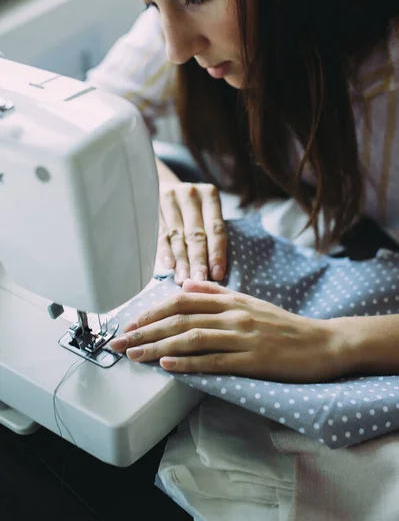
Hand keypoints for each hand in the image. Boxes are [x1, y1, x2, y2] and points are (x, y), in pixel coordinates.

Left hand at [109, 280, 345, 381]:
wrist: (322, 342)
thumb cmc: (283, 325)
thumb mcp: (250, 301)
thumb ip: (217, 292)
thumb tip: (186, 284)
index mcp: (231, 299)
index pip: (182, 301)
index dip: (152, 311)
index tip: (130, 322)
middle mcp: (233, 314)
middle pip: (180, 319)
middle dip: (145, 330)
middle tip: (119, 342)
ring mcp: (243, 337)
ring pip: (192, 338)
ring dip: (159, 347)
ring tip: (134, 354)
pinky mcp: (253, 360)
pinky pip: (215, 361)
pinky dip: (188, 363)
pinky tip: (168, 365)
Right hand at [156, 182, 226, 284]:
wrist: (166, 187)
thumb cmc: (192, 207)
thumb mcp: (206, 211)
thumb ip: (210, 234)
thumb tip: (215, 272)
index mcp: (210, 195)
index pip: (216, 228)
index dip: (216, 253)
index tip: (217, 274)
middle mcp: (190, 195)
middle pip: (196, 234)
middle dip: (198, 260)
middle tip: (199, 281)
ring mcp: (170, 200)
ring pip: (177, 236)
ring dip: (181, 260)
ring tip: (183, 279)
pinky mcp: (153, 208)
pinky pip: (160, 233)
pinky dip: (165, 251)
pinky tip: (168, 265)